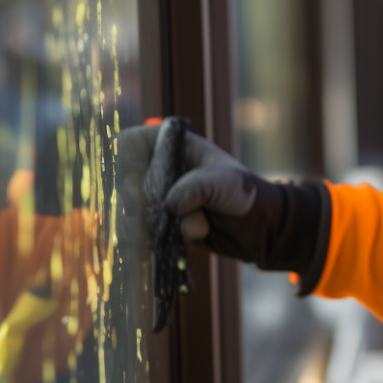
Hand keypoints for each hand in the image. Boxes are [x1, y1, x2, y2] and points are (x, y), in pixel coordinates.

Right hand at [117, 122, 329, 294]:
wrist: (259, 226)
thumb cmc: (244, 193)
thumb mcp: (223, 183)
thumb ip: (194, 188)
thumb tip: (168, 206)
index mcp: (172, 146)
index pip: (129, 144)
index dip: (125, 163)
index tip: (137, 183)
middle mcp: (161, 169)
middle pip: (123, 182)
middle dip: (141, 203)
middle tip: (158, 212)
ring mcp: (159, 196)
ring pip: (132, 212)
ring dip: (156, 224)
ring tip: (192, 226)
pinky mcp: (163, 222)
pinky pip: (146, 232)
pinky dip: (164, 238)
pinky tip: (195, 236)